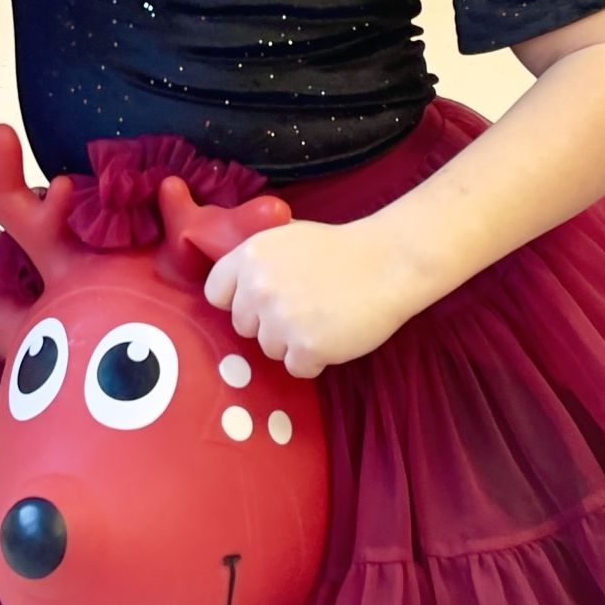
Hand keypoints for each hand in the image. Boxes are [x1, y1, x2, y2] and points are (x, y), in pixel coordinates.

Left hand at [202, 219, 442, 377]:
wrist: (388, 263)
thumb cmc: (338, 249)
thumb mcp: (286, 237)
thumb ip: (256, 260)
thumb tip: (233, 284)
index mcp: (249, 256)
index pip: (215, 293)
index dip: (237, 300)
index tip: (258, 301)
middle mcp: (258, 287)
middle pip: (243, 326)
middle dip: (267, 323)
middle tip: (301, 307)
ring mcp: (281, 319)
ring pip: (269, 349)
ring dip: (291, 342)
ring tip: (321, 318)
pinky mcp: (307, 348)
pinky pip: (296, 368)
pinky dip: (314, 359)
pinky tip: (333, 334)